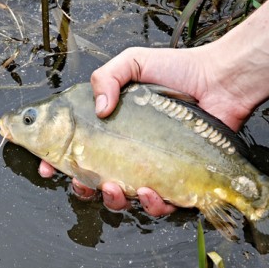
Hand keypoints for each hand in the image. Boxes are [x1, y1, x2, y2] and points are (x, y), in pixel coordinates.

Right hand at [40, 0, 268, 216]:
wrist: (221, 81)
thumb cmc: (179, 70)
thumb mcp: (134, 62)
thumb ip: (106, 77)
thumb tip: (99, 110)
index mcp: (112, 129)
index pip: (76, 150)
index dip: (57, 163)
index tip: (47, 167)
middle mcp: (129, 153)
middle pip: (94, 183)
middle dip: (82, 189)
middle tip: (82, 182)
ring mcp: (152, 169)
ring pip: (123, 200)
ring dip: (113, 201)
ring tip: (114, 188)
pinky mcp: (178, 182)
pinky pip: (160, 205)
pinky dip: (152, 204)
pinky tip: (151, 191)